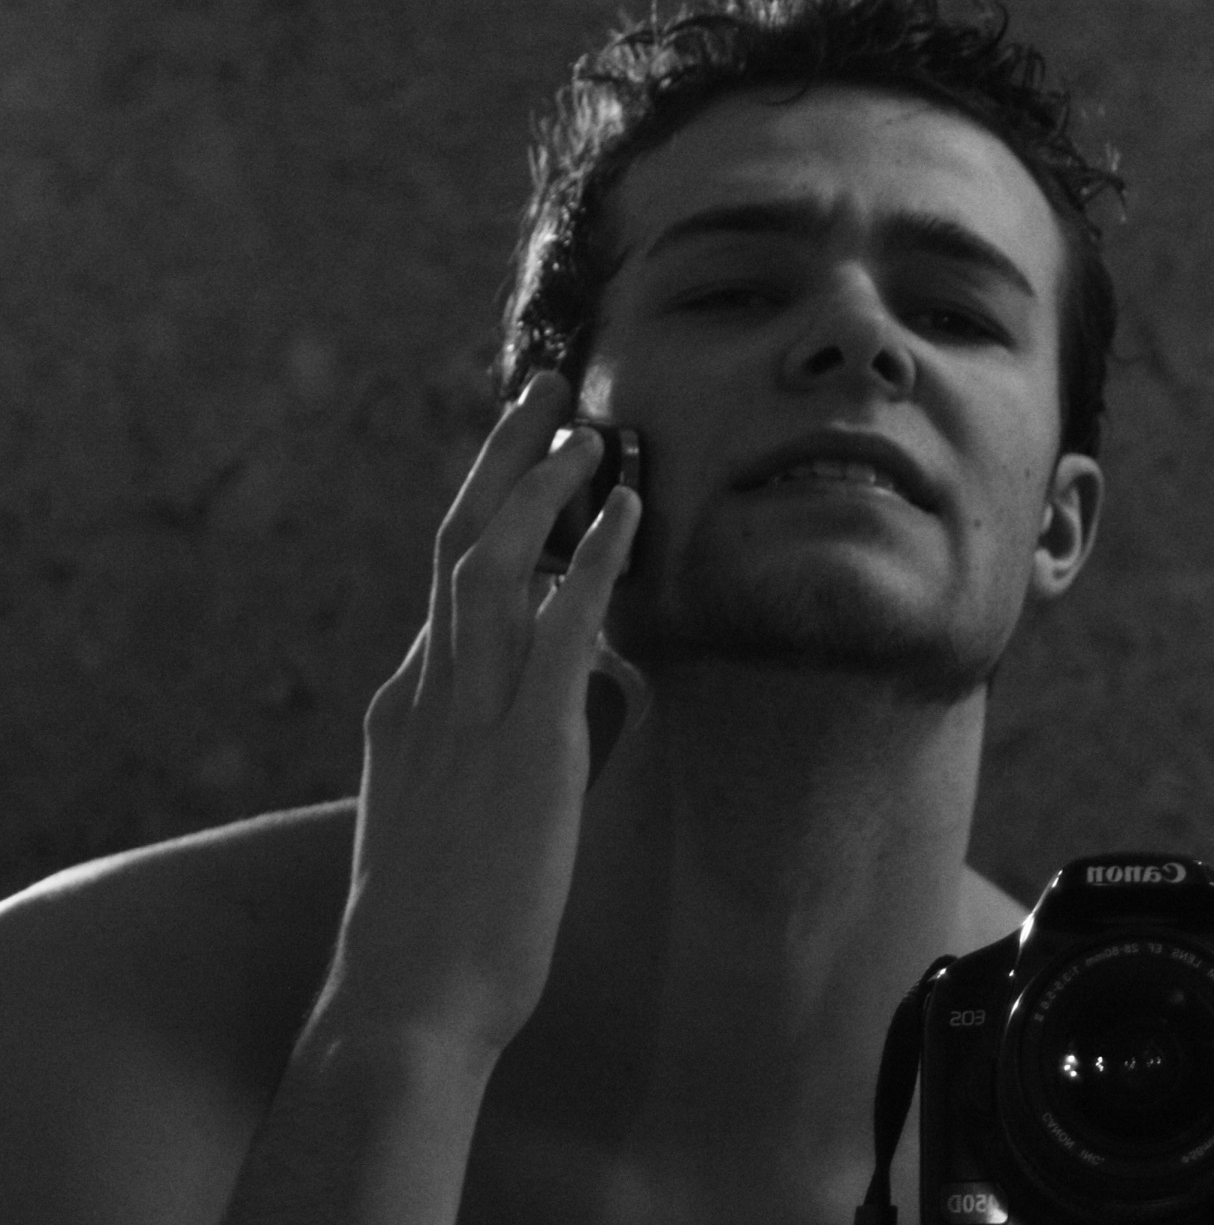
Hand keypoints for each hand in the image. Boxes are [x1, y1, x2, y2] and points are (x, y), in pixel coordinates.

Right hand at [321, 371, 644, 1069]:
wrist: (406, 1002)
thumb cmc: (444, 925)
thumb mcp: (464, 813)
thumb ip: (516, 741)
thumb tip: (595, 690)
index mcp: (407, 705)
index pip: (446, 583)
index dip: (488, 509)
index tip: (529, 458)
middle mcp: (426, 691)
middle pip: (454, 541)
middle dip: (499, 459)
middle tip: (541, 392)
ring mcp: (468, 714)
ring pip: (492, 563)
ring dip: (543, 485)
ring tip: (588, 428)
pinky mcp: (522, 747)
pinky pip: (558, 628)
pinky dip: (592, 559)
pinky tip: (627, 511)